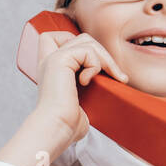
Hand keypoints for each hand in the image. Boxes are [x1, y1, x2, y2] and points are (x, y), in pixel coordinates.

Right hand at [32, 28, 127, 151]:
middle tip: (116, 75)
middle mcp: (49, 60)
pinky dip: (95, 65)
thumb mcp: (83, 98)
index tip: (96, 68)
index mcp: (52, 68)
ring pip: (87, 40)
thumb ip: (89, 82)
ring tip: (109, 78)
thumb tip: (115, 79)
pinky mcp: (58, 60)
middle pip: (81, 37)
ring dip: (104, 59)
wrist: (57, 128)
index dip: (82, 45)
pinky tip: (86, 82)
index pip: (61, 37)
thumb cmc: (70, 122)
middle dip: (103, 53)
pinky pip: (87, 50)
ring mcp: (52, 58)